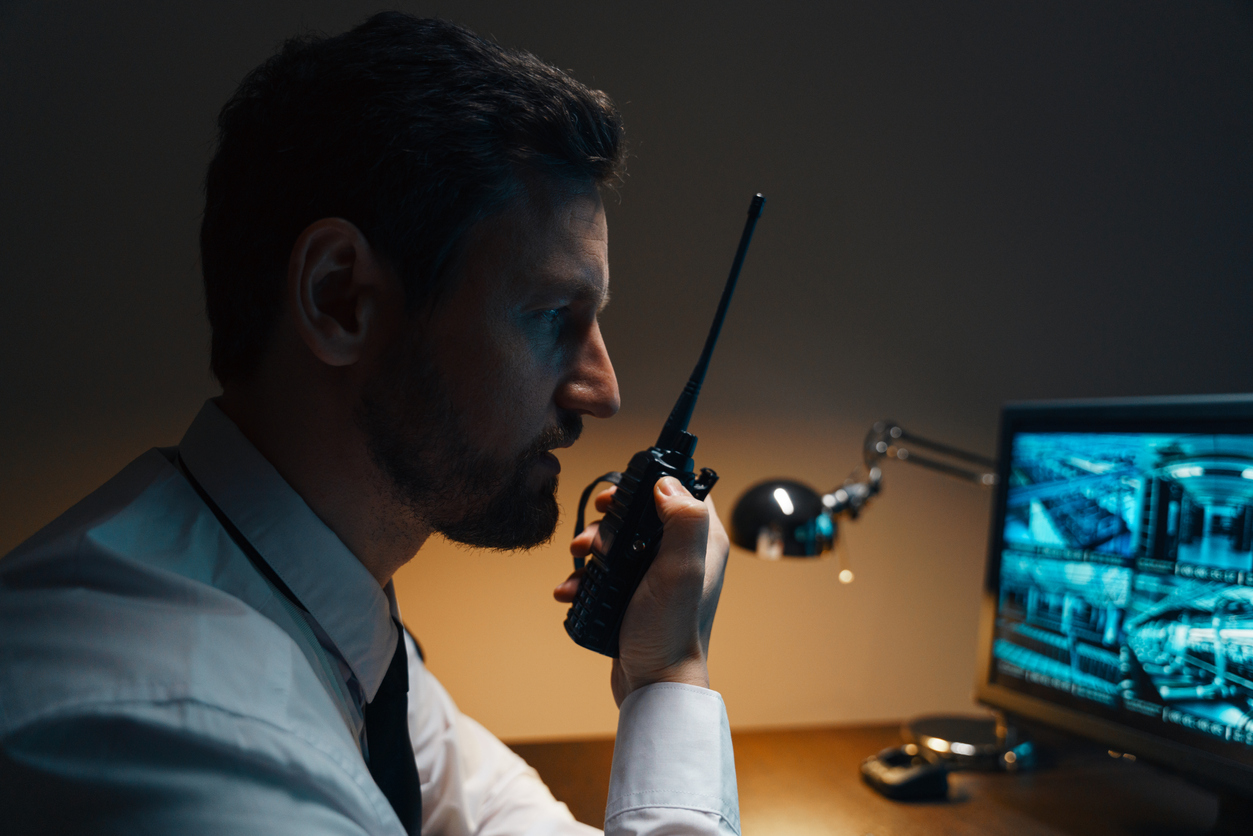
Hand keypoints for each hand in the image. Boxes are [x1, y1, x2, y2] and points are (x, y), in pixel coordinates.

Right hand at [554, 477, 729, 705]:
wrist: (653, 685)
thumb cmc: (671, 633)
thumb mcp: (680, 571)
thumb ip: (683, 522)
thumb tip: (666, 484)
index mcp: (703, 542)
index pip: (683, 491)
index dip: (650, 484)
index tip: (620, 494)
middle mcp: (684, 555)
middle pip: (642, 514)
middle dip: (609, 521)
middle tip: (592, 535)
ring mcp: (658, 576)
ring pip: (619, 542)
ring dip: (592, 549)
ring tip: (578, 561)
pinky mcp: (636, 595)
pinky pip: (607, 574)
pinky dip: (586, 578)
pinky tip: (571, 590)